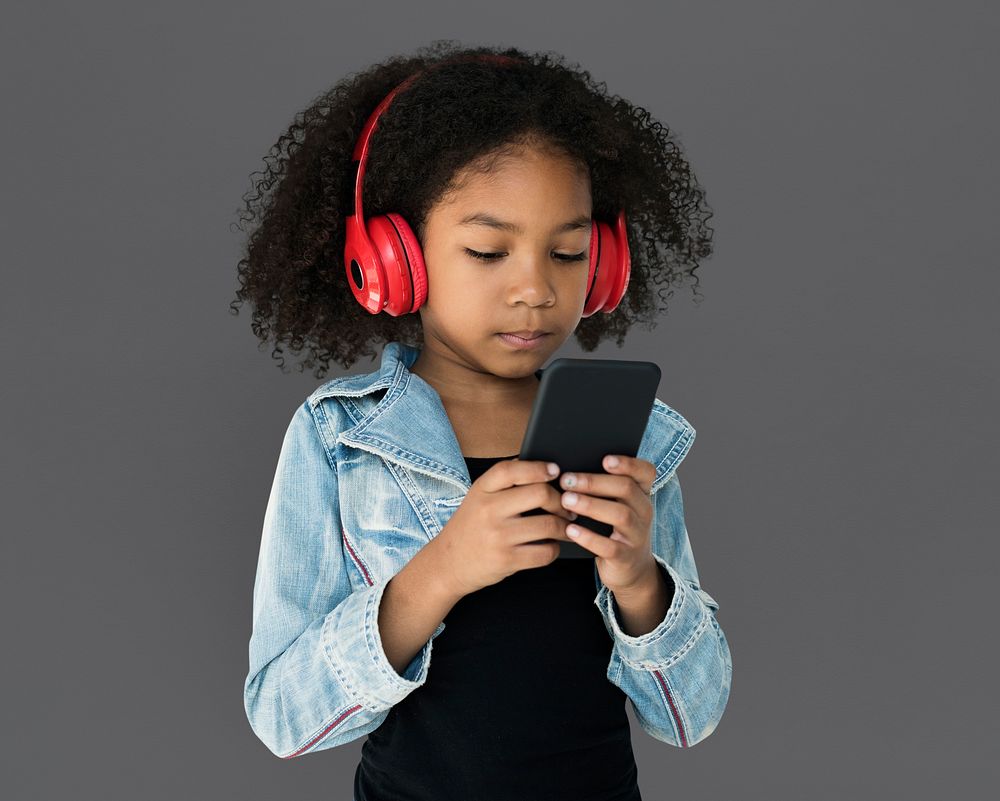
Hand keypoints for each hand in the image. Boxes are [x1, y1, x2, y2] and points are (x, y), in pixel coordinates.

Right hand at [430, 459, 578, 597]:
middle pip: (540, 494)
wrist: (447, 564)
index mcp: (481, 490)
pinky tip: (550, 545)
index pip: (512, 470)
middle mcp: (489, 510)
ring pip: (548, 525)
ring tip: (564, 527)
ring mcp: (498, 536)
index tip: (555, 471)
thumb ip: (503, 484)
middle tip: (566, 507)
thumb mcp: (478, 498)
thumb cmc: (470, 528)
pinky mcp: (507, 560)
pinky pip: (545, 552)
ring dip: (563, 527)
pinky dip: (554, 548)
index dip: (538, 467)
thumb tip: (542, 470)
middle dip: (560, 500)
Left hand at [558, 454, 658, 596]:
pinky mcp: (625, 557)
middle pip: (626, 489)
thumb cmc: (616, 528)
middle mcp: (644, 511)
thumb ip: (603, 488)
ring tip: (566, 500)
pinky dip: (589, 537)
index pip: (646, 472)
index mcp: (642, 494)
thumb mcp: (617, 506)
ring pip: (620, 515)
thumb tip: (570, 471)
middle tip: (567, 480)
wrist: (632, 569)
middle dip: (594, 482)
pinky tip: (571, 529)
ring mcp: (637, 535)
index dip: (628, 463)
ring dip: (591, 505)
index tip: (605, 459)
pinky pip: (609, 546)